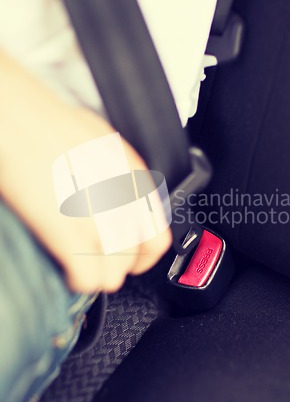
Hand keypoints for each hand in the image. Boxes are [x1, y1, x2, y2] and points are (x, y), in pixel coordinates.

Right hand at [0, 52, 171, 292]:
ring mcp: (101, 221)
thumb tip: (116, 199)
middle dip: (113, 265)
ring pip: (113, 276)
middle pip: (132, 261)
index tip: (130, 259)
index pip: (157, 239)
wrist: (20, 120)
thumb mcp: (103, 145)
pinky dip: (77, 281)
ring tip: (78, 264)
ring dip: (95, 274)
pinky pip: (88, 279)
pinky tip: (66, 271)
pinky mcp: (71, 235)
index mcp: (136, 184)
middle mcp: (126, 204)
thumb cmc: (51, 124)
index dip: (142, 256)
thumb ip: (119, 178)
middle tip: (94, 259)